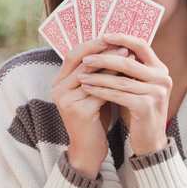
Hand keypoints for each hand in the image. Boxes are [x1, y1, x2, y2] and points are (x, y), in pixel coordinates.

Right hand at [51, 39, 129, 178]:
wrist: (88, 150)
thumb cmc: (93, 117)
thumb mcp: (91, 92)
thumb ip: (95, 73)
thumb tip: (113, 47)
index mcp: (58, 82)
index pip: (72, 54)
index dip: (91, 44)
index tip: (111, 37)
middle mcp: (58, 89)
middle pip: (80, 61)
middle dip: (102, 50)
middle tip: (123, 43)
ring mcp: (66, 100)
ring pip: (91, 75)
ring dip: (112, 64)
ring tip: (129, 57)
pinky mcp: (78, 111)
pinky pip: (99, 92)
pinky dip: (115, 83)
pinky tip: (128, 78)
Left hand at [76, 33, 170, 154]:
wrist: (150, 140)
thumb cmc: (138, 108)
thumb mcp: (136, 84)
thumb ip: (127, 66)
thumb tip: (104, 44)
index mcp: (160, 69)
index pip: (142, 45)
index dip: (123, 38)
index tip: (103, 36)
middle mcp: (162, 78)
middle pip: (128, 62)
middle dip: (103, 59)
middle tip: (85, 59)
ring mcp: (156, 93)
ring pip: (120, 80)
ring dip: (97, 77)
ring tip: (80, 75)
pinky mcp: (147, 107)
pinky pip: (118, 95)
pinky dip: (100, 91)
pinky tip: (87, 88)